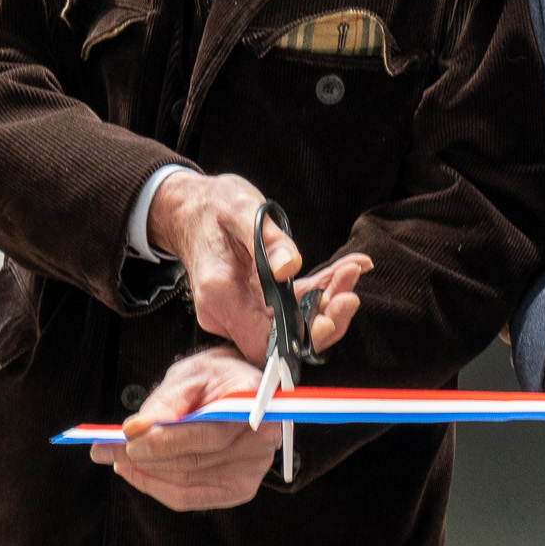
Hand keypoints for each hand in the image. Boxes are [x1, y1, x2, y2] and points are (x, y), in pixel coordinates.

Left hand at [92, 347, 283, 510]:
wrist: (239, 390)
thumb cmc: (215, 378)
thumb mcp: (190, 375)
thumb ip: (166, 402)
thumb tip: (136, 428)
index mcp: (255, 405)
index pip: (208, 435)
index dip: (165, 441)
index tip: (125, 438)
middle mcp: (262, 442)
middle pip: (195, 461)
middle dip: (143, 457)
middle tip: (104, 450)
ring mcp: (253, 470)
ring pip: (187, 482)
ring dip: (144, 473)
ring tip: (114, 457)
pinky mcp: (239, 488)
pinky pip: (190, 497)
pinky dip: (157, 486)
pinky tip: (135, 472)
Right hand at [148, 170, 368, 363]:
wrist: (192, 210)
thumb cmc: (213, 207)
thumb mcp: (239, 209)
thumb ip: (265, 239)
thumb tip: (289, 267)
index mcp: (219, 294)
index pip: (261, 339)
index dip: (296, 337)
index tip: (327, 319)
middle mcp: (228, 311)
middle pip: (283, 336)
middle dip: (323, 318)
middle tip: (349, 295)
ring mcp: (242, 309)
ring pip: (293, 321)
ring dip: (328, 301)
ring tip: (352, 272)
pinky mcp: (256, 301)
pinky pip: (293, 304)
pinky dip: (321, 290)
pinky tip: (345, 270)